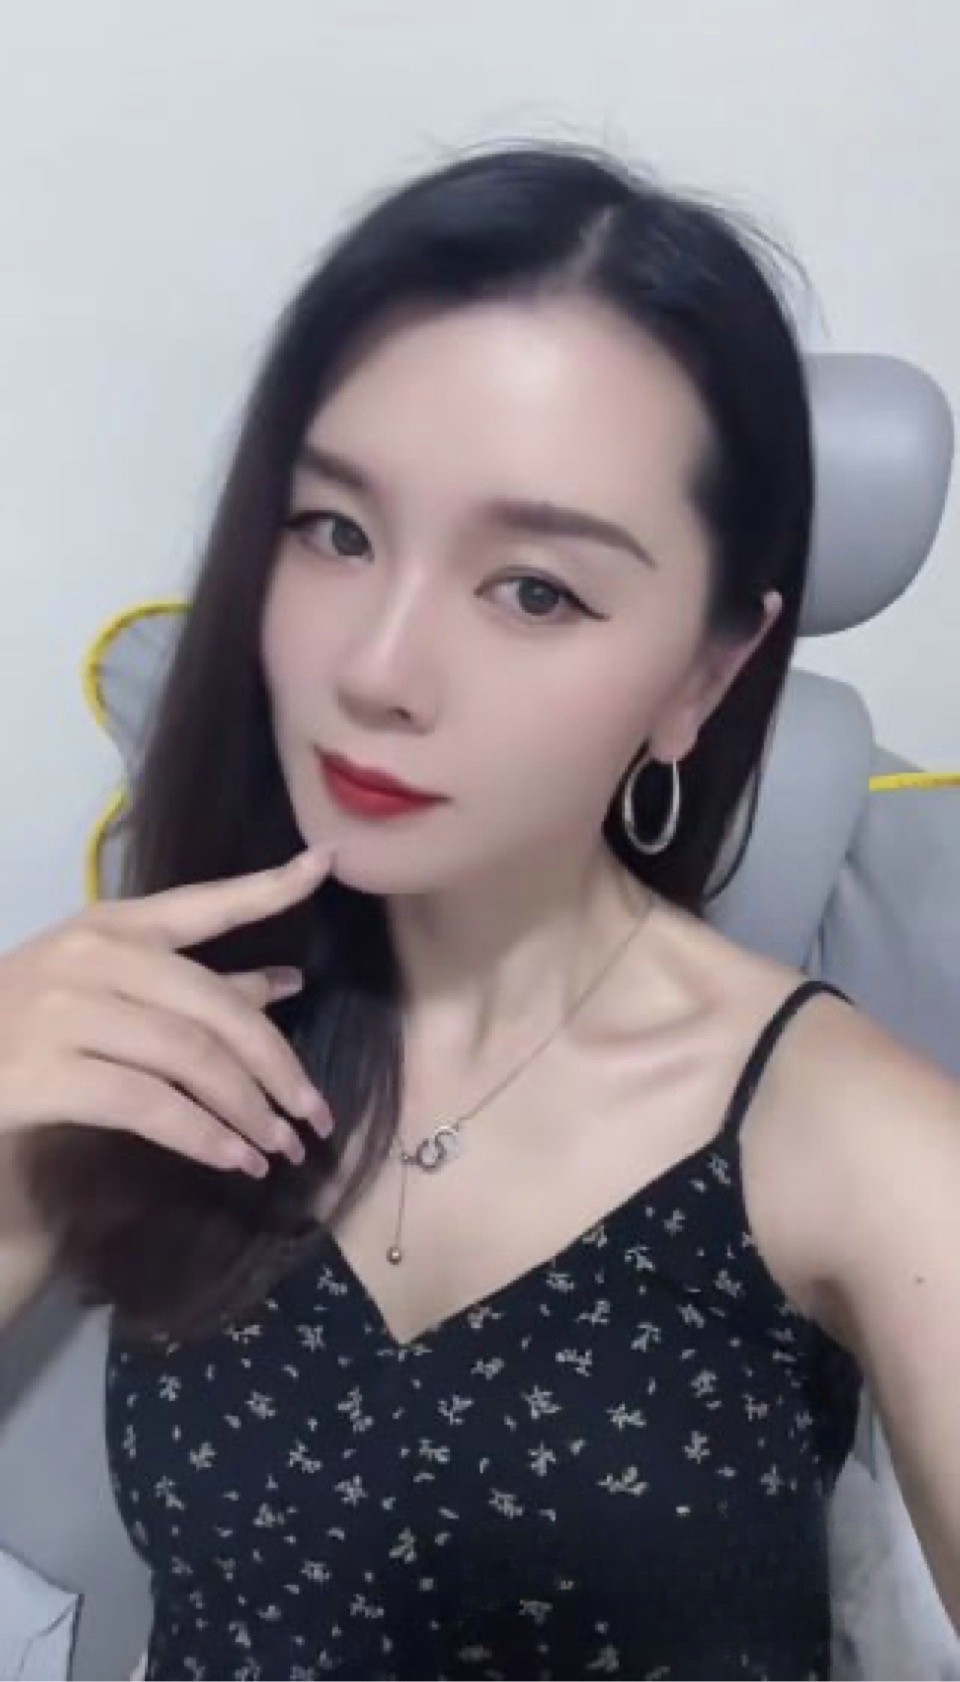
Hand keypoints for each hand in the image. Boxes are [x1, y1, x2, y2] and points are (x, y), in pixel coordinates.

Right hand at [0, 846, 335, 1178]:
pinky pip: (148, 1105)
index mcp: (110, 927)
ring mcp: (63, 1012)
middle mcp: (91, 957)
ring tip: (281, 1147)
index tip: (325, 864)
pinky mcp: (43, 1074)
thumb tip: (287, 980)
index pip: (203, 903)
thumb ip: (191, 986)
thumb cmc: (25, 1028)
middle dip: (275, 1063)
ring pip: (189, 1057)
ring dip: (247, 1110)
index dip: (269, 887)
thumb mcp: (106, 991)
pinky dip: (203, 1137)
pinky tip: (234, 1160)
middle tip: (316, 1112)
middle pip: (213, 1006)